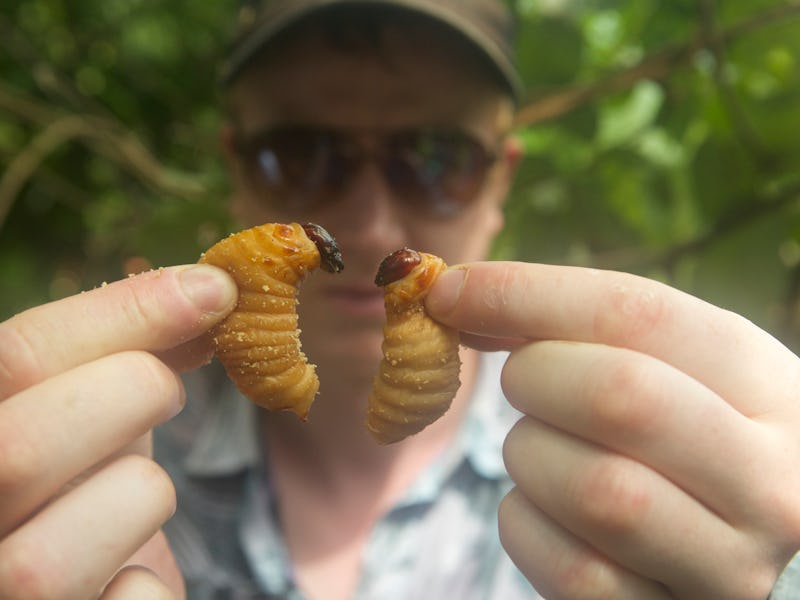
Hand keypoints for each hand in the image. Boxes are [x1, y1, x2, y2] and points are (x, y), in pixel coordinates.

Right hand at [0, 265, 236, 598]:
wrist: (64, 587)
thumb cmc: (74, 489)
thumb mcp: (86, 415)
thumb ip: (123, 358)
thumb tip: (209, 294)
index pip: (13, 357)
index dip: (124, 313)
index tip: (215, 290)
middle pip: (19, 449)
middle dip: (132, 396)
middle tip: (164, 390)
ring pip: (53, 557)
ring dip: (137, 500)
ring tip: (136, 497)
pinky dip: (148, 585)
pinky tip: (128, 574)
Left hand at [426, 261, 799, 599]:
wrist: (762, 551)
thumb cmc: (697, 438)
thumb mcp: (682, 371)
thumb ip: (591, 330)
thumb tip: (461, 297)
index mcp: (769, 388)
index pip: (638, 314)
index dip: (526, 294)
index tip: (452, 291)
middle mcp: (769, 481)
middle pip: (617, 397)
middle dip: (534, 376)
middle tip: (524, 380)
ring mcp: (731, 566)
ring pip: (592, 490)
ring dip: (530, 454)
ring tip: (544, 447)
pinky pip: (573, 573)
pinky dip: (527, 525)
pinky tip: (545, 508)